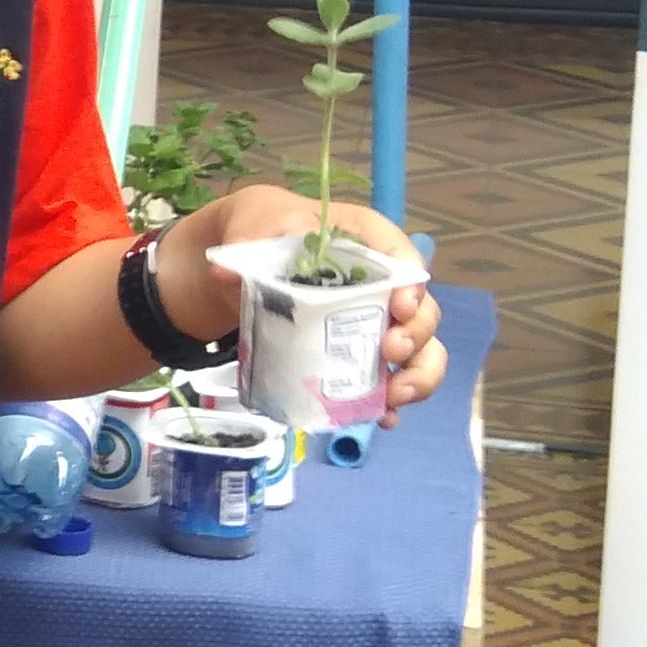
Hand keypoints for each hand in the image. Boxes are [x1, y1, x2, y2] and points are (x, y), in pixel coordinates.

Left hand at [160, 186, 447, 417]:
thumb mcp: (252, 228)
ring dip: (418, 374)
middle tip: (391, 352)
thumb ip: (244, 247)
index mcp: (363, 239)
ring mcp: (375, 320)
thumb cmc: (263, 231)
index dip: (411, 283)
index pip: (400, 255)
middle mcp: (382, 282)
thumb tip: (225, 276)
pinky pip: (389, 378)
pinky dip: (390, 400)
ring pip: (420, 347)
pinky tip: (383, 417)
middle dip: (416, 334)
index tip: (401, 307)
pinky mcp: (359, 352)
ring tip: (395, 395)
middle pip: (421, 308)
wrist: (244, 261)